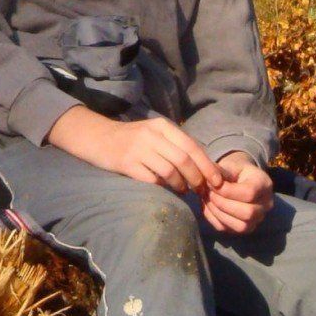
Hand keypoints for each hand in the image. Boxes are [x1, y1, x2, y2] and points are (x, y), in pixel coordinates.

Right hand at [47, 108, 220, 199]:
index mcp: (162, 126)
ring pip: (170, 171)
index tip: (217, 181)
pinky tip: (164, 189)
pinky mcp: (126, 164)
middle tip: (201, 190)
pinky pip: (152, 180)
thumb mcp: (154, 134)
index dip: (207, 166)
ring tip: (183, 190)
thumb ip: (176, 146)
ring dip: (181, 185)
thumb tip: (205, 168)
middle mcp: (151, 135)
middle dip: (197, 178)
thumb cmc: (132, 139)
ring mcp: (138, 149)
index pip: (192, 146)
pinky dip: (162, 187)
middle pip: (184, 160)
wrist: (98, 137)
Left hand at [202, 152, 274, 234]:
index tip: (210, 182)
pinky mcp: (245, 228)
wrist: (239, 180)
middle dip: (222, 203)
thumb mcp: (229, 165)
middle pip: (248, 213)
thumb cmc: (234, 170)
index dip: (227, 191)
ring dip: (218, 212)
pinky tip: (208, 205)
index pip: (249, 193)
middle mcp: (266, 205)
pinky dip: (214, 218)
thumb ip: (220, 171)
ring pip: (240, 226)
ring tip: (207, 198)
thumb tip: (210, 181)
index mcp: (264, 184)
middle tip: (208, 192)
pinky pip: (228, 229)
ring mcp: (257, 219)